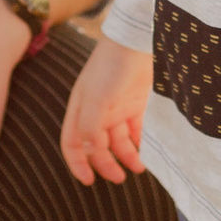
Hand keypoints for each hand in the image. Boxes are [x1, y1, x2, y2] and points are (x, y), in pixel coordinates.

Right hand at [58, 36, 150, 185]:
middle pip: (98, 147)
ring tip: (140, 168)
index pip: (72, 143)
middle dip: (107, 164)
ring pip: (119, 141)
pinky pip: (137, 131)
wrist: (138, 39)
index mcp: (80, 110)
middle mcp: (97, 112)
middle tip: (120, 178)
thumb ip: (90, 126)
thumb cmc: (111, 66)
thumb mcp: (96, 98)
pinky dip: (141, 143)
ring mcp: (118, 108)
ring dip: (127, 156)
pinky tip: (148, 152)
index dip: (78, 163)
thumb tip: (89, 151)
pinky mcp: (137, 104)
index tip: (89, 181)